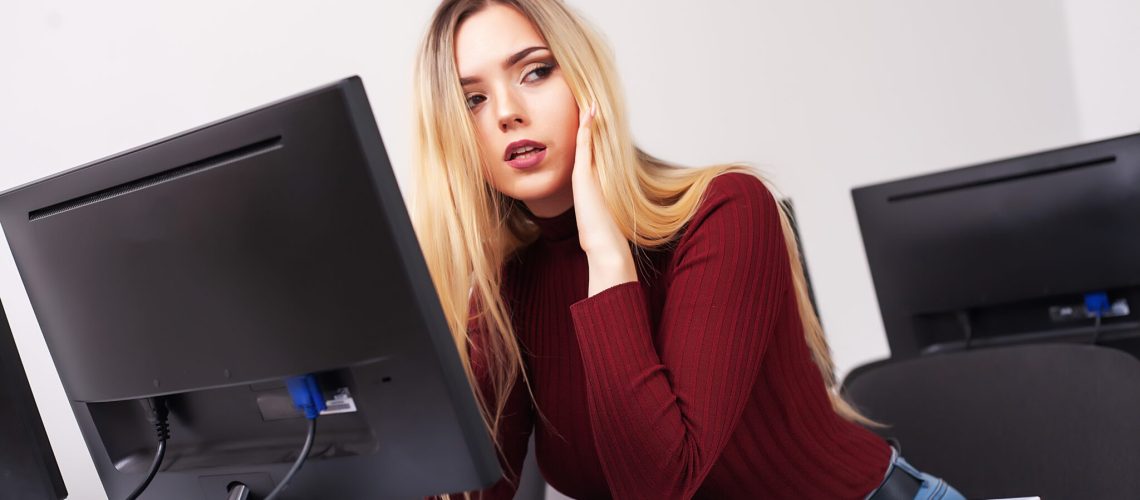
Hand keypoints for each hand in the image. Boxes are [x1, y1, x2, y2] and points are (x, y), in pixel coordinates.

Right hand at [571, 102, 637, 294]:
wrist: (603, 247)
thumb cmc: (606, 234)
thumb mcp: (609, 214)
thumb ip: (608, 203)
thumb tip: (615, 200)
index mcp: (590, 182)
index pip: (590, 148)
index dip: (590, 129)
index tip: (592, 109)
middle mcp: (584, 176)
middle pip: (584, 140)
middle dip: (584, 119)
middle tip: (585, 93)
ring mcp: (582, 175)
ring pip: (582, 140)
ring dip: (583, 119)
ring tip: (585, 96)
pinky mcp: (583, 176)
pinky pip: (584, 146)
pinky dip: (585, 128)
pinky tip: (589, 112)